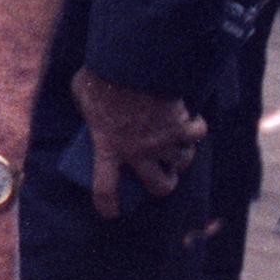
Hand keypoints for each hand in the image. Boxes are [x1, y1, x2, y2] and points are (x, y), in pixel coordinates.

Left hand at [69, 69, 204, 218]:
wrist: (129, 65)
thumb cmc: (100, 78)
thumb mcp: (81, 94)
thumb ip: (85, 108)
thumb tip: (88, 108)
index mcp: (107, 147)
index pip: (104, 188)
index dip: (107, 205)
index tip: (111, 214)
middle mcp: (137, 152)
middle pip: (160, 186)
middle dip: (165, 184)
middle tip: (165, 177)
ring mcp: (162, 141)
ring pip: (183, 161)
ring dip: (183, 154)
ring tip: (179, 144)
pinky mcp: (181, 126)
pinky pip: (197, 134)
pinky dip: (197, 127)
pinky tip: (193, 120)